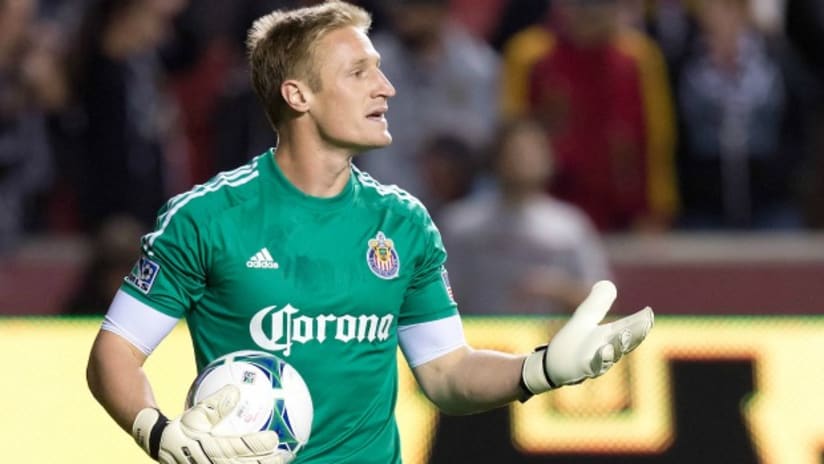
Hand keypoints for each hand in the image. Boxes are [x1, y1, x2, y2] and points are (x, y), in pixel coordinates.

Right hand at [132, 385, 291, 463]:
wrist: (160, 446)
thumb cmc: (183, 425)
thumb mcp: (196, 412)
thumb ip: (216, 403)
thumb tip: (235, 389)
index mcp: (209, 446)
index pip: (237, 448)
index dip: (256, 445)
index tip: (274, 438)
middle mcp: (211, 462)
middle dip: (267, 462)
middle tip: (286, 454)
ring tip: (284, 460)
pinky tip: (269, 462)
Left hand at [521, 280, 653, 395]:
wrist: (554, 365)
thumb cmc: (573, 342)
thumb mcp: (585, 318)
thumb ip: (598, 303)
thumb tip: (608, 283)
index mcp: (611, 335)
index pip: (629, 326)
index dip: (639, 320)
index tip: (648, 312)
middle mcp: (609, 349)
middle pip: (626, 340)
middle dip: (637, 332)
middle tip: (646, 322)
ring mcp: (598, 361)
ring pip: (613, 353)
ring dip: (620, 344)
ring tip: (624, 334)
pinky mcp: (585, 369)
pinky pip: (596, 365)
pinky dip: (603, 357)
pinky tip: (605, 349)